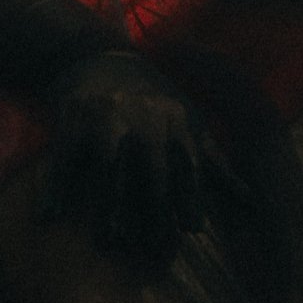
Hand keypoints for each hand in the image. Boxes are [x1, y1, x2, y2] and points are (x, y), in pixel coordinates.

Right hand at [35, 48, 211, 262]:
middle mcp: (143, 119)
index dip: (190, 195)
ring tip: (109, 240)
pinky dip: (56, 188)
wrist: (98, 58)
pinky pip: (63, 159)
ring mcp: (106, 119)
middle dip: (154, 205)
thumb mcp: (187, 122)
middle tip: (155, 245)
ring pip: (108, 167)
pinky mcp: (72, 121)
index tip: (192, 228)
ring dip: (108, 205)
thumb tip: (250, 202)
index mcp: (175, 119)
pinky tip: (51, 216)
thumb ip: (213, 163)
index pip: (186, 162)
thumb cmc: (152, 102)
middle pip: (150, 167)